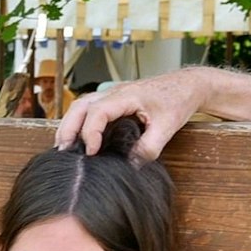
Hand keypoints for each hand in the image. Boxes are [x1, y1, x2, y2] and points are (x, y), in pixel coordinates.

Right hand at [54, 70, 203, 159]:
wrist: (188, 85)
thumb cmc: (178, 100)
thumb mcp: (168, 127)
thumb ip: (149, 147)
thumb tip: (131, 166)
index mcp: (127, 95)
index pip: (98, 111)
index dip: (90, 132)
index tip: (91, 153)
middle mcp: (115, 92)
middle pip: (80, 106)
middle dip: (68, 128)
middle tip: (63, 151)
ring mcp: (113, 94)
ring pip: (81, 105)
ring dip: (70, 124)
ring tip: (64, 147)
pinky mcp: (115, 100)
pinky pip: (90, 108)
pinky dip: (79, 121)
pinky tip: (78, 138)